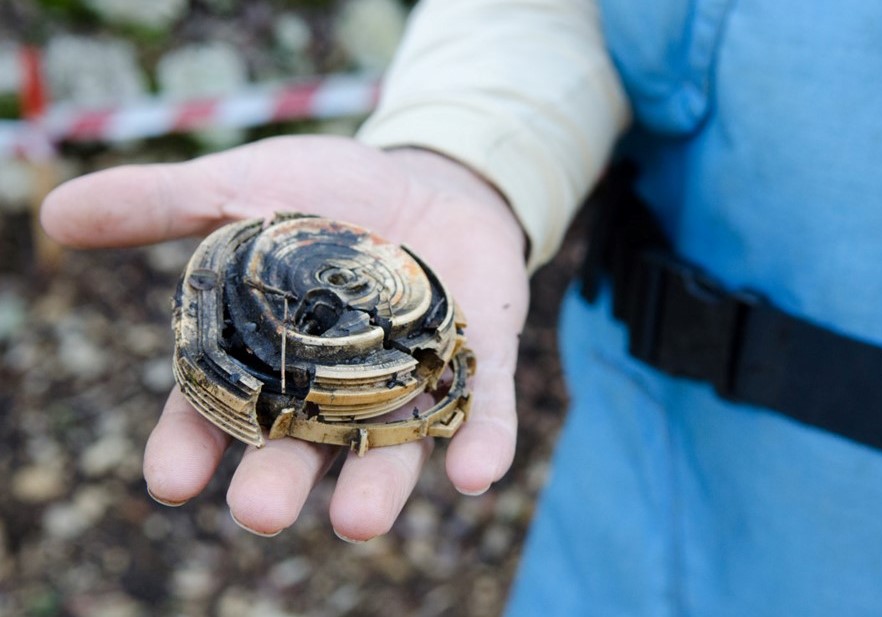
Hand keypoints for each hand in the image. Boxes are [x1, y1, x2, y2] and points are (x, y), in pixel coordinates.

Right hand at [41, 136, 528, 539]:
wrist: (427, 174)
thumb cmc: (330, 193)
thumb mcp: (245, 187)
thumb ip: (163, 206)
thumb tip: (55, 214)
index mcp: (271, 358)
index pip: (220, 411)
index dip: (192, 445)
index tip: (169, 479)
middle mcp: (335, 387)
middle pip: (302, 447)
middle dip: (281, 481)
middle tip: (259, 512)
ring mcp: (408, 378)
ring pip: (389, 447)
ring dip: (376, 485)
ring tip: (359, 521)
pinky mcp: (474, 360)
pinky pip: (480, 410)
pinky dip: (481, 441)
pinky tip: (477, 473)